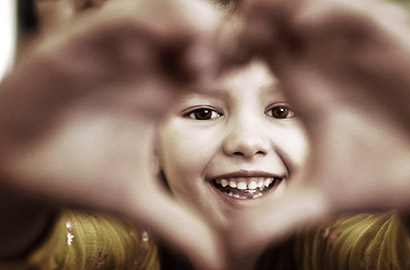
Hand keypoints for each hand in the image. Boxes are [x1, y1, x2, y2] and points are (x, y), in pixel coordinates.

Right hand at [0, 1, 223, 268]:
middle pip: (201, 25)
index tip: (252, 81)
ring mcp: (113, 50)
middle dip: (222, 39)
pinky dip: (144, 22)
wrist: (16, 166)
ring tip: (193, 67)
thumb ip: (182, 230)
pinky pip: (118, 17)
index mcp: (164, 89)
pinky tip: (155, 52)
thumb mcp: (137, 202)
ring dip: (190, 26)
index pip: (216, 57)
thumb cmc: (78, 174)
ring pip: (166, 9)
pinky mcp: (76, 43)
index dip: (240, 62)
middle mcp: (144, 63)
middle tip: (218, 74)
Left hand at [224, 0, 409, 261]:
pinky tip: (303, 26)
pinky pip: (361, 17)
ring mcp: (360, 51)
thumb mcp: (317, 200)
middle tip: (218, 22)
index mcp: (301, 84)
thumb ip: (273, 219)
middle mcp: (326, 61)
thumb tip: (229, 252)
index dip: (226, 45)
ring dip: (282, 7)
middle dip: (249, 15)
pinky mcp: (397, 47)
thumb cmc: (374, 181)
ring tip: (251, 12)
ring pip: (313, 8)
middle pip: (277, 18)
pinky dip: (332, 15)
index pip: (256, 47)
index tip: (202, 60)